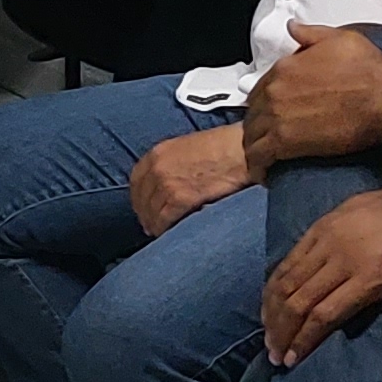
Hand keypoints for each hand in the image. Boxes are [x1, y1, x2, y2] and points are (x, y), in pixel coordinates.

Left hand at [128, 119, 256, 237]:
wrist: (245, 150)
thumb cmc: (225, 147)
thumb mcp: (188, 147)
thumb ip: (172, 164)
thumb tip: (164, 187)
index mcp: (158, 153)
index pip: (136, 181)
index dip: (139, 199)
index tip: (144, 209)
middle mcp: (157, 168)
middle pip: (141, 200)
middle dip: (146, 215)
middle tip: (152, 226)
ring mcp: (167, 183)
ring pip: (151, 213)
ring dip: (155, 225)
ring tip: (163, 232)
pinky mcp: (181, 198)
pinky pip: (164, 220)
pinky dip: (165, 229)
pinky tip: (172, 234)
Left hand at [241, 22, 381, 168]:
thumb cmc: (371, 70)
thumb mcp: (341, 39)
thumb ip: (311, 34)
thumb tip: (293, 27)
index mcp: (285, 68)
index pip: (260, 89)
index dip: (264, 104)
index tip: (270, 115)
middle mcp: (274, 91)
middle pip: (252, 113)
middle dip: (257, 126)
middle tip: (267, 139)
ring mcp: (277, 117)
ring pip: (251, 136)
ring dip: (255, 147)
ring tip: (264, 159)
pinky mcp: (285, 142)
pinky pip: (259, 157)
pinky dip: (259, 167)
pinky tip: (265, 175)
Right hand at [261, 172, 381, 367]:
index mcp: (371, 275)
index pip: (324, 314)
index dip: (303, 340)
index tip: (291, 361)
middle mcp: (343, 255)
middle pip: (299, 299)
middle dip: (281, 330)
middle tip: (273, 354)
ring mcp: (329, 236)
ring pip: (287, 278)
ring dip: (272, 309)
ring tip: (267, 333)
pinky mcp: (321, 224)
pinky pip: (289, 257)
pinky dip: (275, 282)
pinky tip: (270, 301)